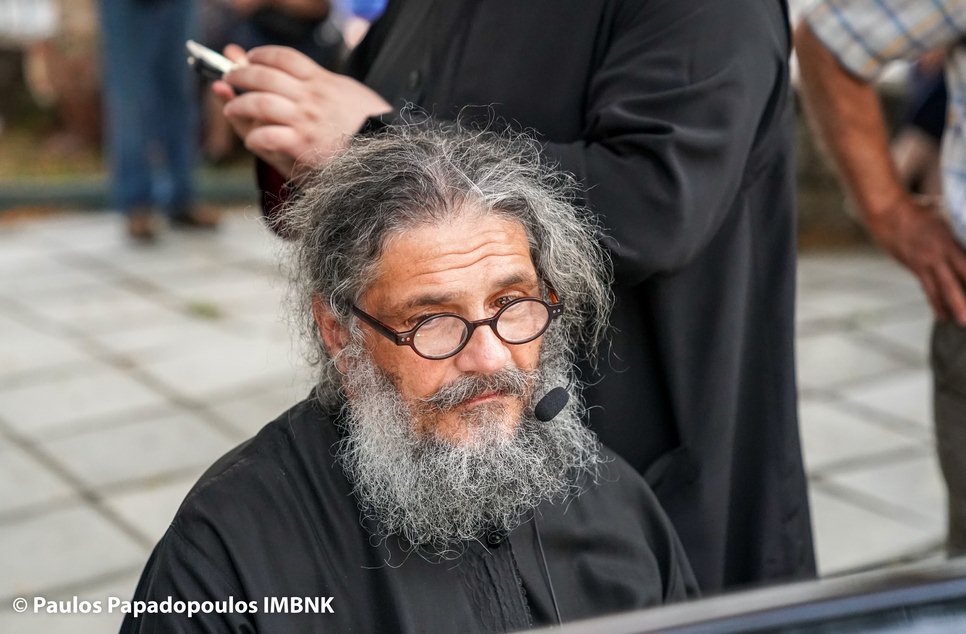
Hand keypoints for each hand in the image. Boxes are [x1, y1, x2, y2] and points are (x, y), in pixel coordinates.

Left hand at [216, 45, 391, 177]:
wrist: (386, 149)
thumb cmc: (370, 123)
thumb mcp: (349, 91)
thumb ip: (322, 82)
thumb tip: (299, 73)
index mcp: (322, 81)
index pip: (284, 57)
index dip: (262, 54)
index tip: (250, 57)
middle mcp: (310, 96)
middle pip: (264, 75)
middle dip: (239, 74)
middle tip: (230, 78)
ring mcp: (305, 120)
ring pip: (259, 103)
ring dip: (238, 105)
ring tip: (231, 108)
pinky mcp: (303, 145)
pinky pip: (267, 136)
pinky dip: (254, 138)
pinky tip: (252, 140)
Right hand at [866, 195, 965, 323]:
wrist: (888, 213)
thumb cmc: (918, 211)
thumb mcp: (944, 216)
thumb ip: (957, 232)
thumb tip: (963, 241)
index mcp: (948, 241)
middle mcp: (938, 255)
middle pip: (956, 281)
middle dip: (964, 299)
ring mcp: (925, 263)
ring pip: (941, 290)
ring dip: (952, 307)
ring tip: (961, 323)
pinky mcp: (915, 268)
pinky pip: (928, 290)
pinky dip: (936, 303)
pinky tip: (942, 315)